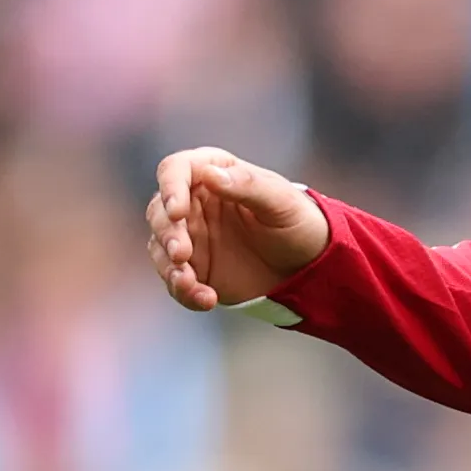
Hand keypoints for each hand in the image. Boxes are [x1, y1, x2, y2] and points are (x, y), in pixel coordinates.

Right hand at [147, 146, 331, 309]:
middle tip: (182, 254)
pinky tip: (206, 299)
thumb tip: (210, 175)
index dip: (170, 188)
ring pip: (160, 248)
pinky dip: (184, 291)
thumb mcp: (281, 201)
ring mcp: (192, 238)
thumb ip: (246, 184)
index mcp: (214, 173)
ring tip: (190, 282)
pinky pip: (176, 280)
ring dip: (169, 266)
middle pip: (160, 211)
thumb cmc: (298, 222)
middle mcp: (195, 204)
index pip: (175, 170)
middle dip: (166, 233)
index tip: (177, 211)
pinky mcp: (196, 270)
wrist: (311, 265)